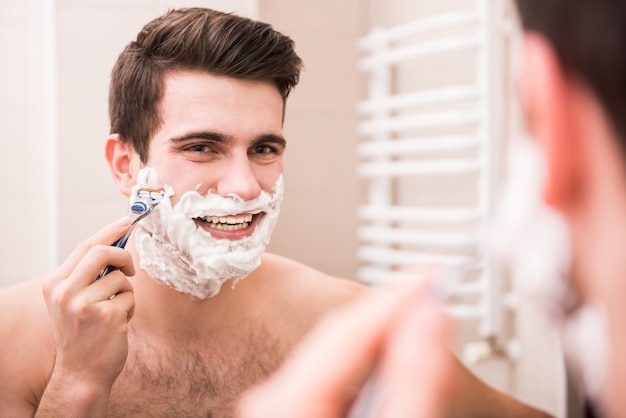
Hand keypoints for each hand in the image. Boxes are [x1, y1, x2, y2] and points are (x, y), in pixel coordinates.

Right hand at [41, 217, 134, 396]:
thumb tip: (116, 245)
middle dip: (124, 255)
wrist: (81, 373)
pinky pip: (130, 297)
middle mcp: (65, 292)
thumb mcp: (72, 301)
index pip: (85, 246)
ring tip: (114, 312)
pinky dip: (129, 309)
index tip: (126, 221)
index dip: (109, 232)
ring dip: (125, 293)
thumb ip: (87, 275)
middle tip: (130, 269)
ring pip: (121, 278)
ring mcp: (85, 304)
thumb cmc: (82, 334)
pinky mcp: (107, 316)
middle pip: (103, 252)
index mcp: (55, 284)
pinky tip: (117, 325)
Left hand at [239, 281, 453, 417]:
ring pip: (336, 357)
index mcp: (286, 406)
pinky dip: (363, 366)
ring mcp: (279, 412)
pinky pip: (330, 377)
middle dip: (391, 315)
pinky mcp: (291, 417)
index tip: (434, 271)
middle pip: (340, 339)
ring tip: (417, 320)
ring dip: (379, 340)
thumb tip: (426, 321)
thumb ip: (410, 384)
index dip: (399, 295)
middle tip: (433, 290)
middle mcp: (273, 404)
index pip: (350, 329)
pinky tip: (384, 364)